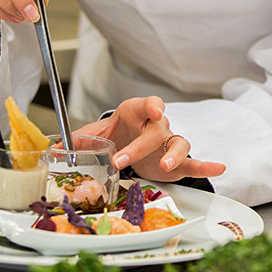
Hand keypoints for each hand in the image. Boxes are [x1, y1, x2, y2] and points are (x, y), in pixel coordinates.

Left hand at [74, 96, 225, 182]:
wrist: (127, 143)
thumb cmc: (114, 135)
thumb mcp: (94, 136)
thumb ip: (76, 141)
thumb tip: (52, 149)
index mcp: (136, 113)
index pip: (146, 103)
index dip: (151, 105)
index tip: (154, 109)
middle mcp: (156, 126)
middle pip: (157, 130)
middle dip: (140, 145)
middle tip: (121, 160)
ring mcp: (168, 143)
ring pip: (179, 143)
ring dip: (174, 154)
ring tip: (167, 164)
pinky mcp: (177, 162)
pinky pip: (194, 162)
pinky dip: (207, 166)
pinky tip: (219, 167)